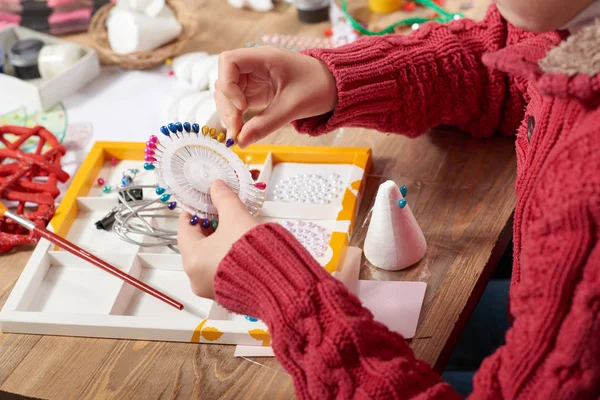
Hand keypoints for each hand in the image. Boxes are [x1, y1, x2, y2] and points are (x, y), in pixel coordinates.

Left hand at [177, 180, 259, 298]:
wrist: (278, 282)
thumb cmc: (252, 252)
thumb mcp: (237, 217)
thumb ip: (224, 199)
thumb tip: (217, 186)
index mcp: (192, 259)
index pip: (184, 227)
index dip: (195, 210)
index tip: (205, 201)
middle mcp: (196, 278)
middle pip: (196, 243)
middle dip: (210, 226)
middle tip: (223, 212)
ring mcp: (211, 289)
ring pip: (209, 258)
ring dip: (219, 241)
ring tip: (235, 228)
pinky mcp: (227, 296)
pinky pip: (220, 271)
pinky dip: (226, 258)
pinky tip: (241, 247)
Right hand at [215, 46, 337, 147]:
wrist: (336, 87)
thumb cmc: (319, 88)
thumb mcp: (293, 107)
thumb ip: (266, 124)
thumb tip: (241, 142)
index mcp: (264, 58)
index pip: (228, 61)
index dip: (228, 84)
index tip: (242, 106)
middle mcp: (255, 66)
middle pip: (225, 81)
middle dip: (227, 107)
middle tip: (236, 131)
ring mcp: (254, 79)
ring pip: (228, 94)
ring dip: (229, 114)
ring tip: (239, 134)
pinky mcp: (257, 92)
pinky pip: (238, 103)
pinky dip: (237, 117)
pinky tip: (242, 132)